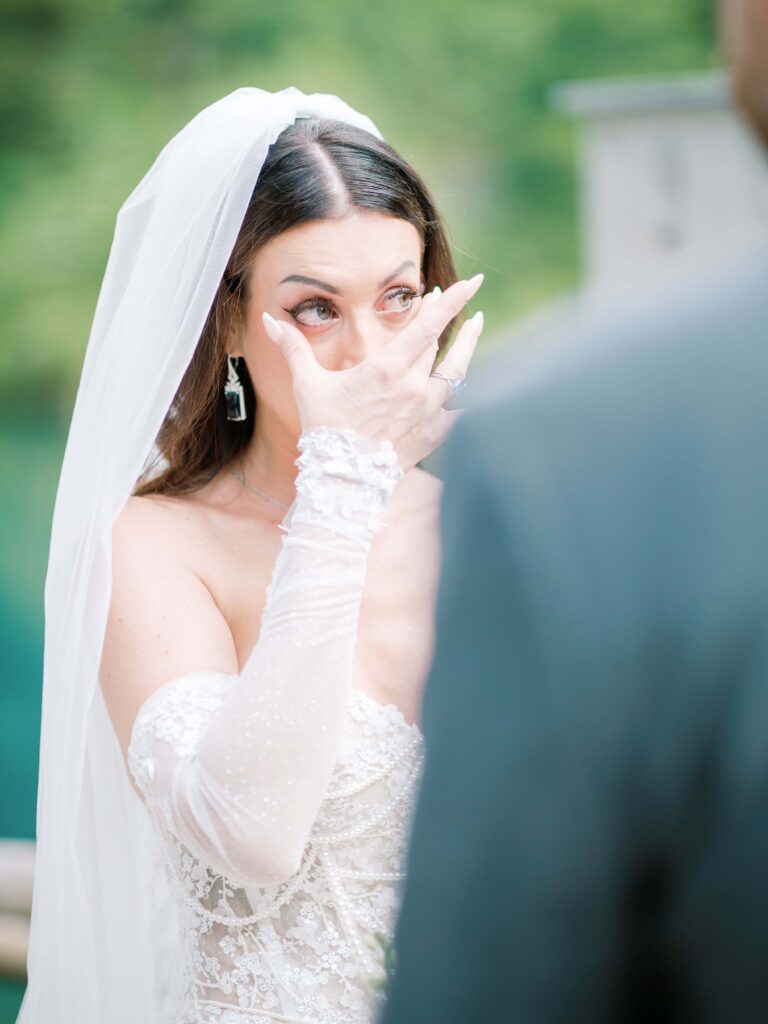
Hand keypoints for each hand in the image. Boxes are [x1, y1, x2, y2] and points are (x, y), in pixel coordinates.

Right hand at [261, 274, 484, 471]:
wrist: (343, 480)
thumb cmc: (324, 430)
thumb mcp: (308, 385)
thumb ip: (293, 348)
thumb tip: (269, 320)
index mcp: (387, 369)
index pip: (429, 326)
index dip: (452, 301)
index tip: (471, 282)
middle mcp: (414, 387)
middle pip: (438, 344)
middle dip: (443, 317)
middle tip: (447, 298)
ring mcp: (428, 412)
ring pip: (458, 372)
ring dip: (468, 346)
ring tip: (477, 326)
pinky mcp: (434, 435)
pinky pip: (461, 410)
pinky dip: (470, 395)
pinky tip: (481, 383)